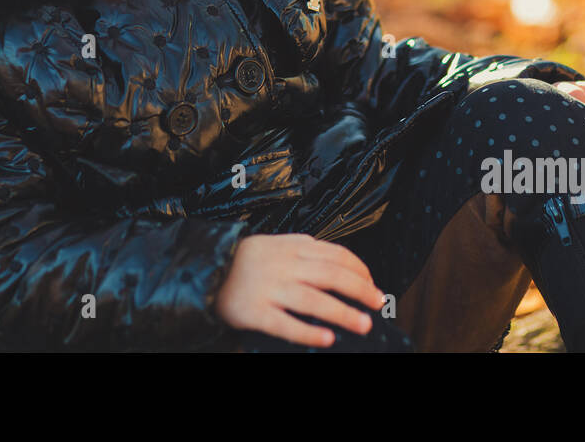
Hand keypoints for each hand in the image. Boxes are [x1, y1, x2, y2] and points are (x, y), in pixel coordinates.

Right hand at [215, 234, 385, 346]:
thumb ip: (305, 250)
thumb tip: (341, 263)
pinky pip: (286, 324)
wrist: (206, 268)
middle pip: (331, 275)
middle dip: (360, 289)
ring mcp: (270, 289)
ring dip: (343, 313)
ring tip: (363, 324)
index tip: (373, 283)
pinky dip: (309, 332)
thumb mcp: (277, 244)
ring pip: (313, 300)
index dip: (359, 269)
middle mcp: (284, 266)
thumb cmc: (247, 260)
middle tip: (378, 303)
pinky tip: (328, 339)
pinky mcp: (255, 312)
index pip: (336, 254)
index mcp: (292, 247)